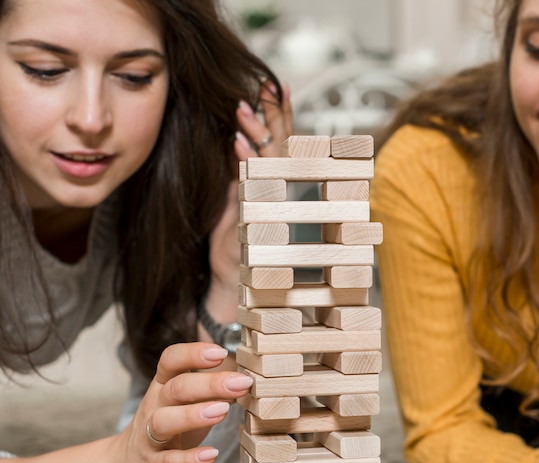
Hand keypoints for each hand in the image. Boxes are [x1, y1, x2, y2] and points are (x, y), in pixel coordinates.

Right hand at [106, 342, 252, 462]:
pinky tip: (211, 455)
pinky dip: (190, 459)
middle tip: (241, 383)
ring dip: (194, 415)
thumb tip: (244, 380)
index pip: (171, 360)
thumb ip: (210, 391)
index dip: (193, 353)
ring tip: (223, 412)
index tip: (221, 352)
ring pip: (165, 421)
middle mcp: (154, 407)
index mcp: (162, 387)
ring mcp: (149, 438)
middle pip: (176, 388)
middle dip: (210, 383)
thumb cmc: (167, 431)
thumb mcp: (184, 405)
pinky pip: (168, 462)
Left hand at [205, 80, 292, 321]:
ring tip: (244, 108)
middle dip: (274, 116)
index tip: (276, 87)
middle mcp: (277, 190)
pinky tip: (238, 143)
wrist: (234, 277)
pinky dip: (246, 163)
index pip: (281, 142)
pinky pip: (252, 184)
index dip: (280, 115)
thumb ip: (239, 172)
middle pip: (281, 146)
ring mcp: (269, 202)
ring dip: (257, 133)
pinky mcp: (256, 216)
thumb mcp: (237, 199)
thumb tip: (235, 139)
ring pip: (270, 162)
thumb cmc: (236, 241)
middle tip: (267, 87)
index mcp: (273, 182)